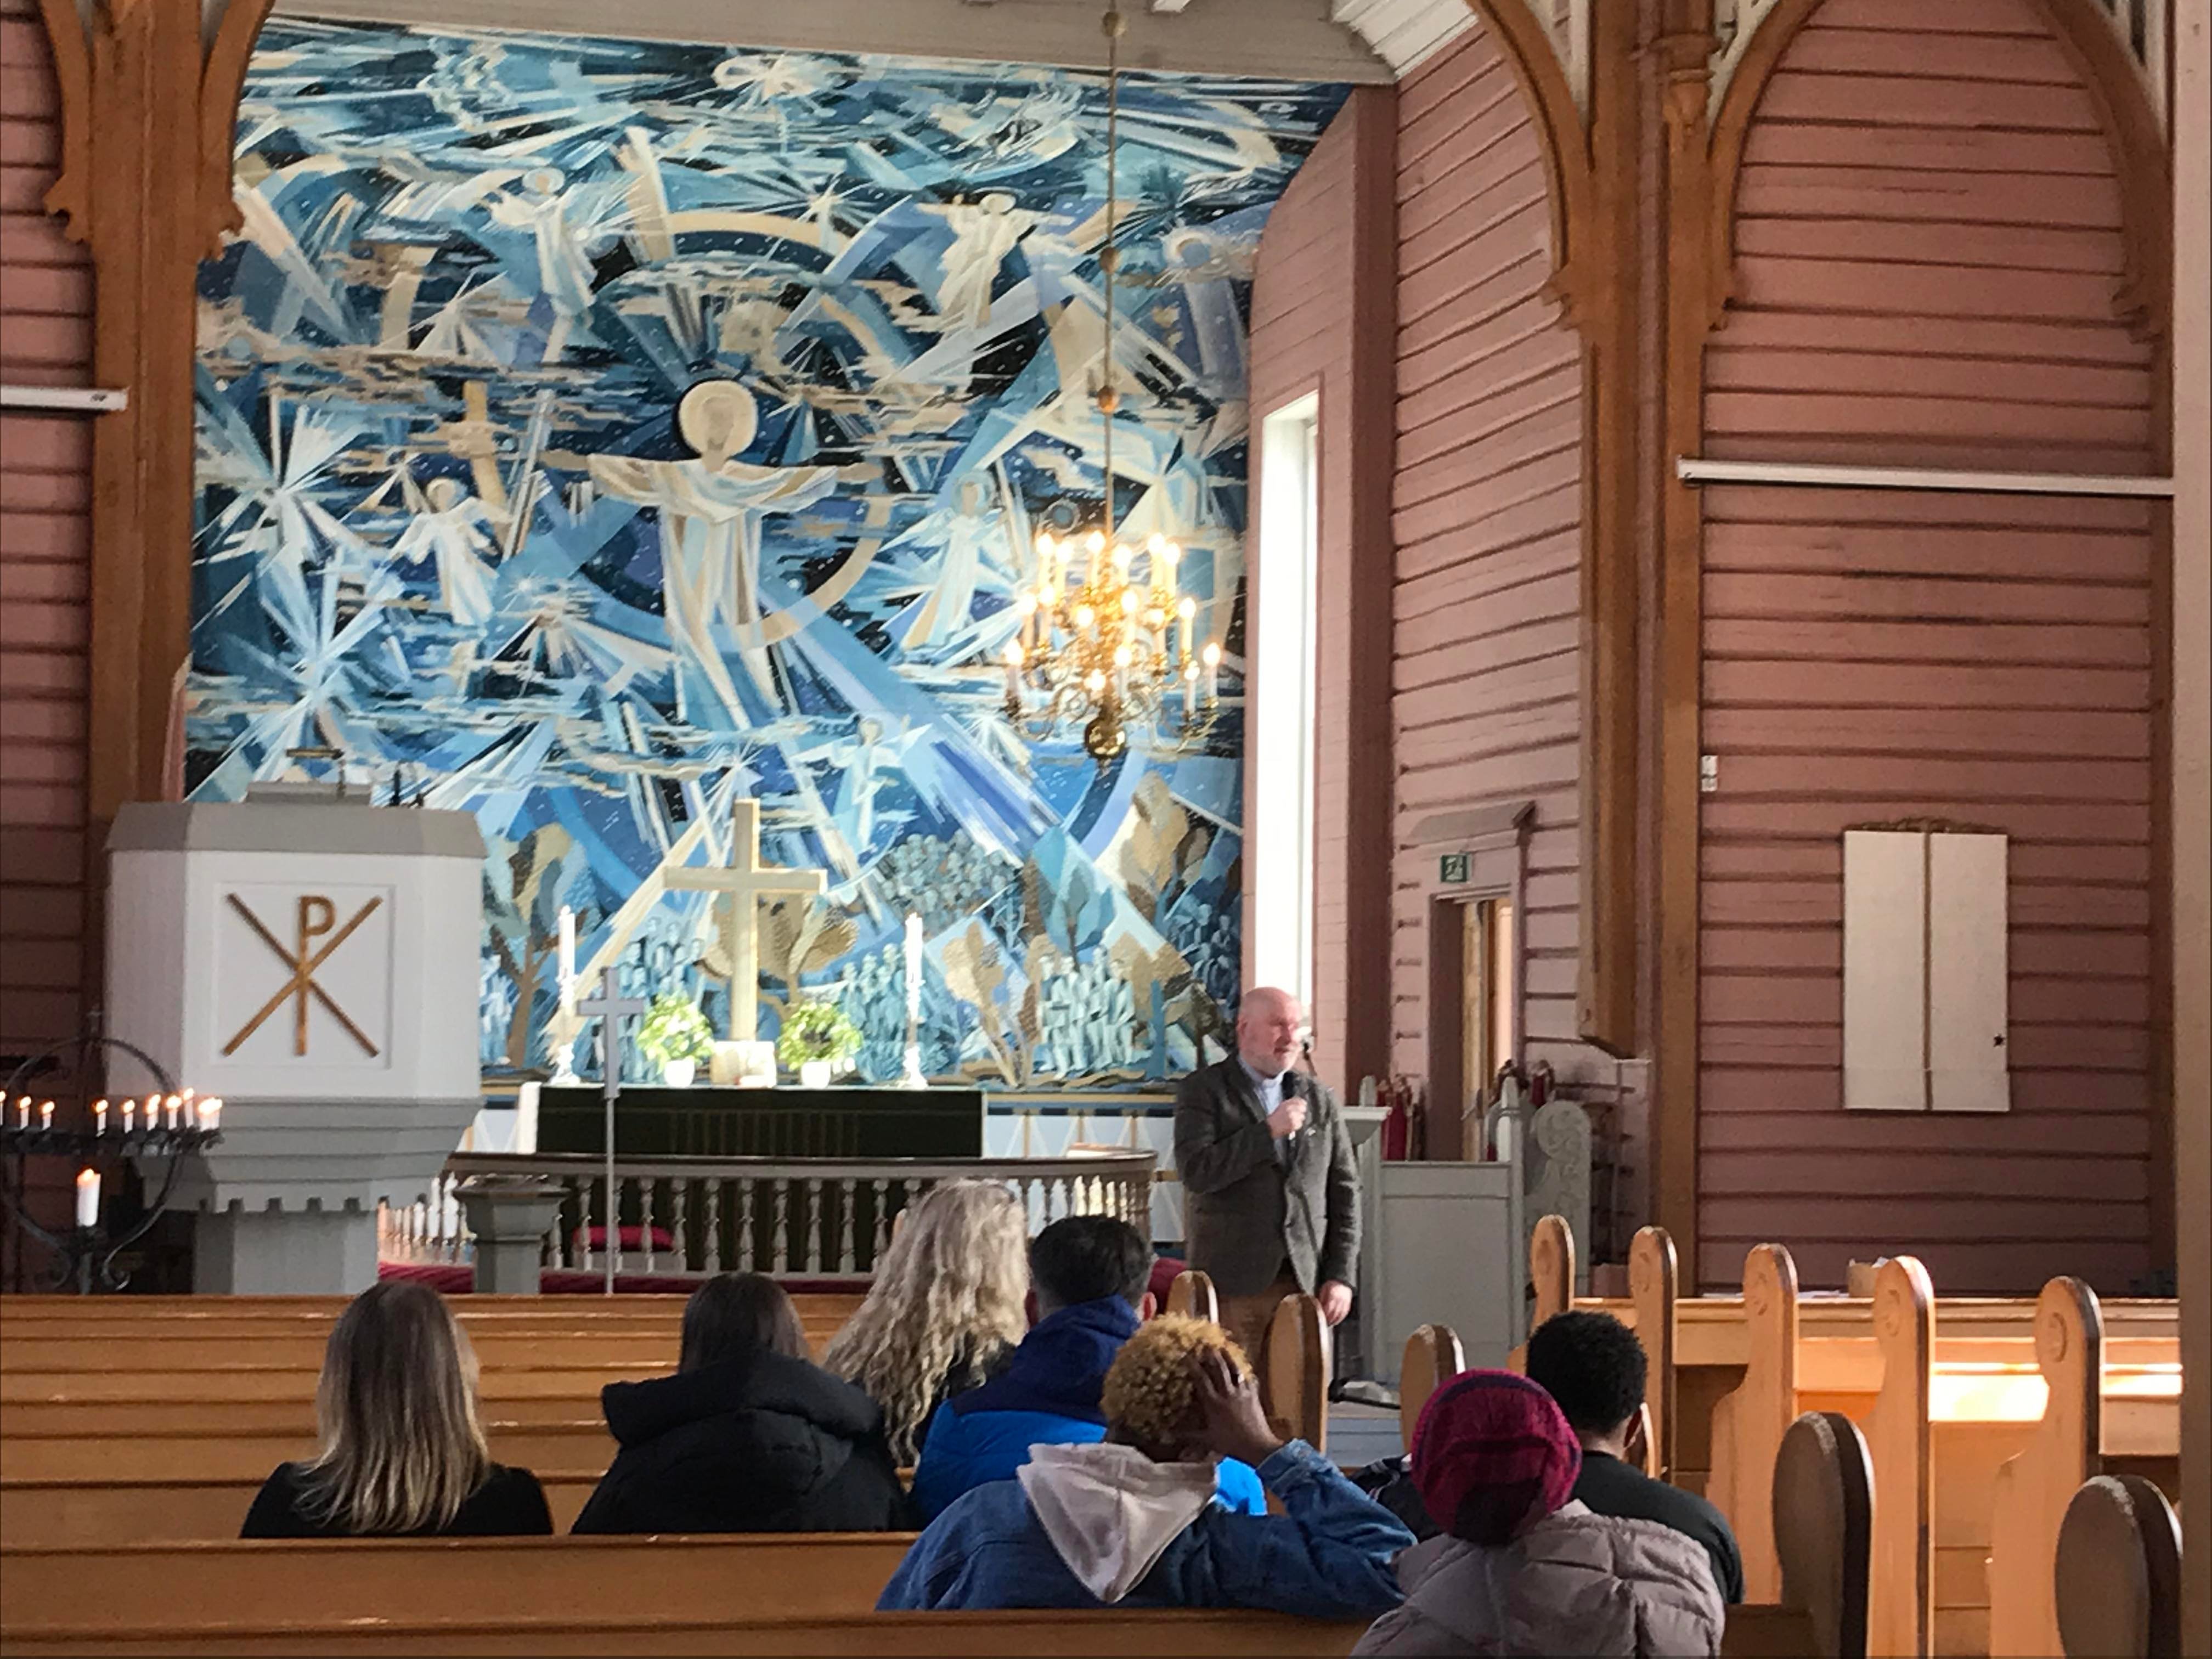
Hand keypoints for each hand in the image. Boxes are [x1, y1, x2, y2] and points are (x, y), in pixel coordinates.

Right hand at [1190, 1347, 1283, 1468]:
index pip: (1202, 1380)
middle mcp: (1227, 1394)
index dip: (1194, 1367)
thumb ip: (1189, 1436)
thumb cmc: (1231, 1443)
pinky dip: (1244, 1372)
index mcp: (1213, 1403)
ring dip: (1228, 1358)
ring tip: (1223, 1349)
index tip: (1188, 1357)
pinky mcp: (1254, 1395)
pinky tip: (1243, 1368)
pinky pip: (1248, 1379)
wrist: (1257, 1445)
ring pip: (1234, 1371)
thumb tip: (1171, 1435)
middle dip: (1212, 1356)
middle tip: (1206, 1345)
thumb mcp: (1208, 1440)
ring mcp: (1242, 1393)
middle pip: (1218, 1370)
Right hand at [1266, 1094, 1307, 1138]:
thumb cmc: (1275, 1118)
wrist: (1270, 1127)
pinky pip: (1300, 1124)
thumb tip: (1301, 1103)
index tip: (1304, 1105)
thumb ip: (1290, 1104)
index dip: (1303, 1103)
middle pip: (1303, 1108)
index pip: (1299, 1100)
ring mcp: (1292, 1117)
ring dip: (1299, 1119)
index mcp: (1286, 1104)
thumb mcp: (1281, 1107)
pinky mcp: (1293, 1124)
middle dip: (1301, 1112)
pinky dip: (1297, 1125)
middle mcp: (1290, 1109)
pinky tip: (1292, 1125)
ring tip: (1293, 1121)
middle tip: (1298, 1115)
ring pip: (1302, 1117)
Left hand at [1317, 1280, 1352, 1325]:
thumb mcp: (1324, 1289)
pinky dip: (1340, 1318)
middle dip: (1329, 1319)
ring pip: (1340, 1313)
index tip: (1321, 1318)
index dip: (1325, 1313)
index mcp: (1333, 1293)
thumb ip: (1321, 1298)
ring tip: (1330, 1324)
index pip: (1329, 1306)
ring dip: (1335, 1320)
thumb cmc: (1331, 1286)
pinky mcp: (1348, 1304)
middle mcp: (1340, 1298)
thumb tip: (1318, 1307)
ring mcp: (1345, 1301)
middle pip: (1335, 1311)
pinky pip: (1345, 1313)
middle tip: (1325, 1324)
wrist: (1342, 1281)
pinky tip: (1336, 1321)